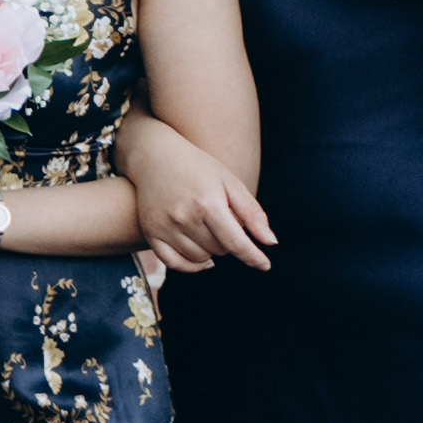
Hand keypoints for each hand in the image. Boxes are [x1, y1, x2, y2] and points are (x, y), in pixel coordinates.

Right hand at [133, 131, 275, 274]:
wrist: (154, 156)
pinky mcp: (151, 232)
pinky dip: (191, 266)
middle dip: (228, 241)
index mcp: (208, 204)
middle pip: (220, 250)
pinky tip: (202, 259)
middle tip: (223, 222)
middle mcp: (184, 218)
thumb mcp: (230, 183)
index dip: (253, 257)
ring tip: (208, 230)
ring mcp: (165, 227)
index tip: (265, 265)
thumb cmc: (198, 168)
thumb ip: (252, 213)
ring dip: (211, 250)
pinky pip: (174, 263)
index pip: (236, 242)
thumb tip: (271, 243)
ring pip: (200, 258)